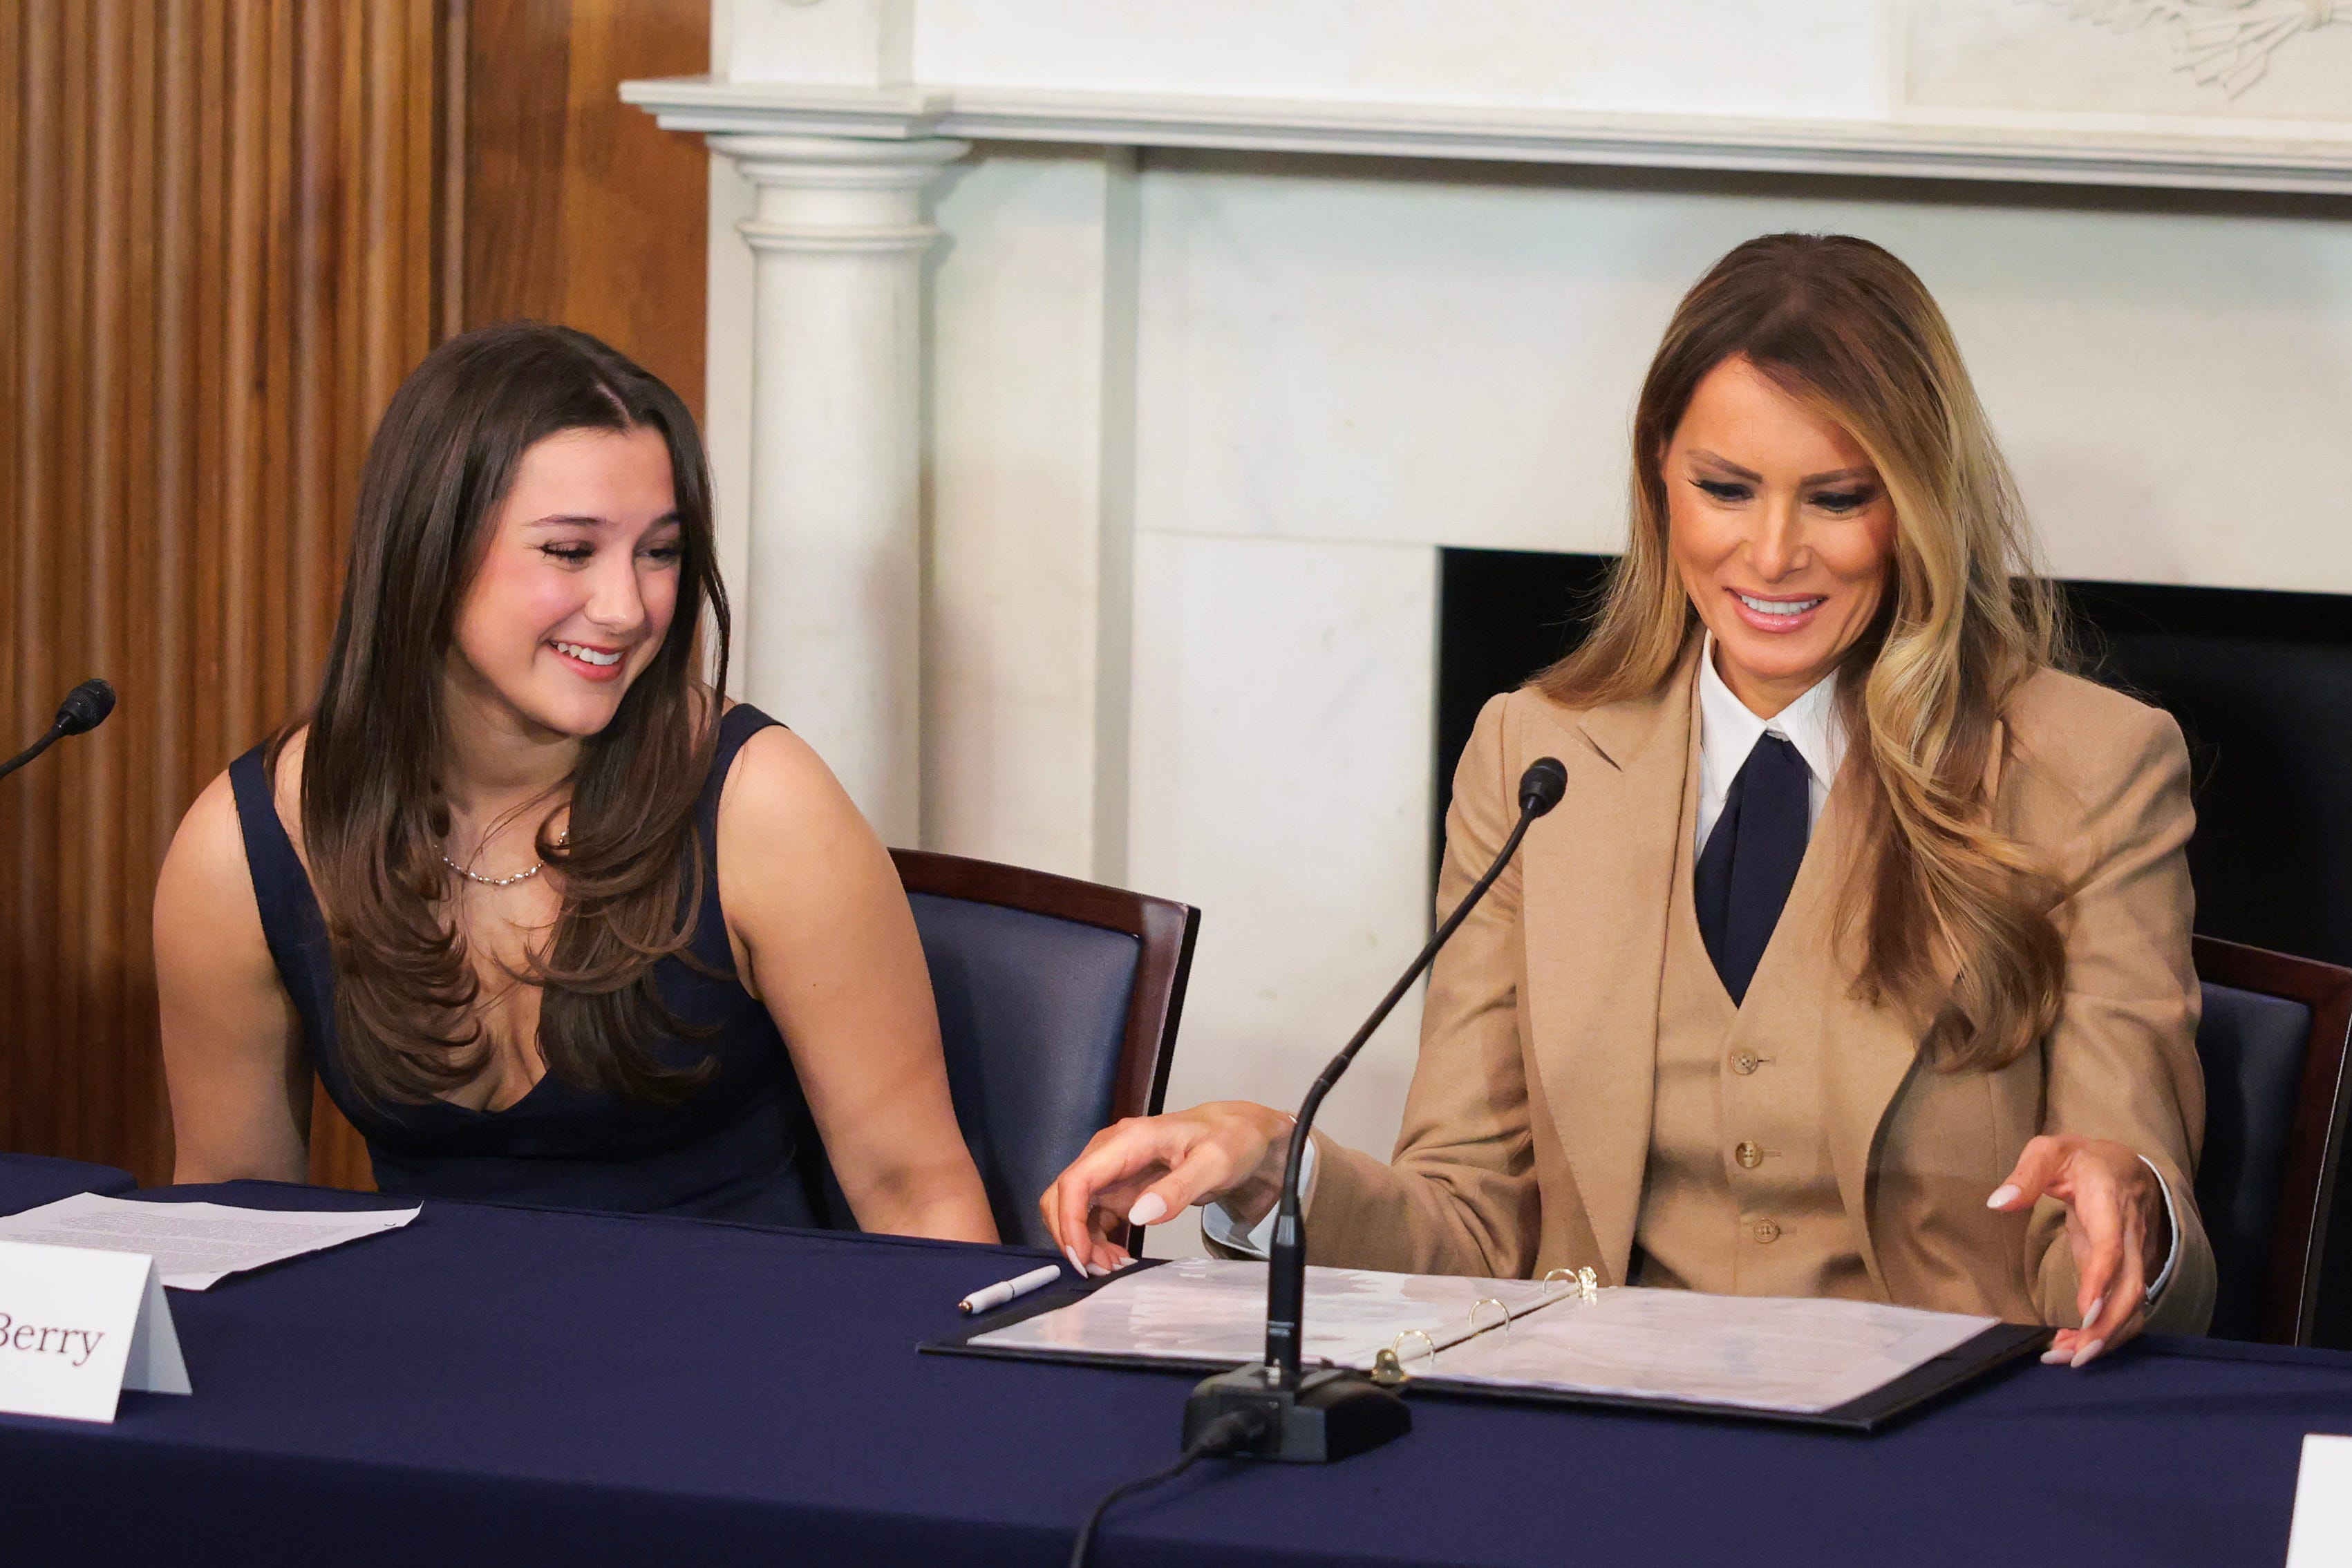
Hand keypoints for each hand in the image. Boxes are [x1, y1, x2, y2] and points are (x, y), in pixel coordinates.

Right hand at [1039, 1101, 1295, 1274]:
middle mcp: (1109, 1154)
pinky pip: (1091, 1217)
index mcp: (1127, 1141)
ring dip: (1082, 1242)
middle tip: (1098, 1270)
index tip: (1082, 1257)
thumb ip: (1179, 1188)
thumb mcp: (1214, 1164)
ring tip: (1113, 1267)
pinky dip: (1095, 1241)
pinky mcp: (1118, 1189)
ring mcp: (1112, 1172)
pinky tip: (1117, 1258)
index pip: (1077, 1180)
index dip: (1069, 1220)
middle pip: (1062, 1195)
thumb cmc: (1228, 1141)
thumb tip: (1140, 1215)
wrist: (1238, 1135)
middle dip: (1070, 1236)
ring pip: (1072, 1210)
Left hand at [1987, 1134, 2169, 1367]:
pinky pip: (2123, 1307)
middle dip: (2108, 1326)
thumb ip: (2026, 1175)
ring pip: (2132, 1305)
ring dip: (2105, 1336)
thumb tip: (1998, 1202)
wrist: (2124, 1167)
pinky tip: (2073, 1346)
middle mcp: (2129, 1236)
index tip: (2085, 1313)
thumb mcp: (2050, 1152)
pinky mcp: (2125, 1272)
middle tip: (2074, 1356)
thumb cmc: (2081, 1159)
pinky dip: (2104, 1331)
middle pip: (2130, 1289)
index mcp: (2109, 1204)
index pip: (2112, 1247)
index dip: (2101, 1280)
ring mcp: (2132, 1257)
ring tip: (2067, 1359)